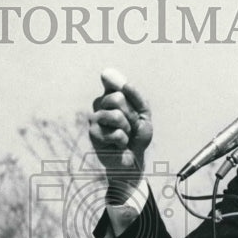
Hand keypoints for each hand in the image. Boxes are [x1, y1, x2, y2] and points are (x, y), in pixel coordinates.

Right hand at [89, 68, 152, 193]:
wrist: (134, 159)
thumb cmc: (138, 136)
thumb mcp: (144, 113)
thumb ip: (136, 96)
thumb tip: (124, 83)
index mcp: (111, 96)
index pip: (111, 79)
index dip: (120, 85)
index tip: (126, 94)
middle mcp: (100, 104)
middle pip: (117, 98)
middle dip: (131, 115)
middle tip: (130, 126)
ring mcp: (94, 118)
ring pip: (116, 116)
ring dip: (128, 129)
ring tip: (124, 136)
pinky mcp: (93, 134)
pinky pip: (116, 133)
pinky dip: (123, 141)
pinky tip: (118, 146)